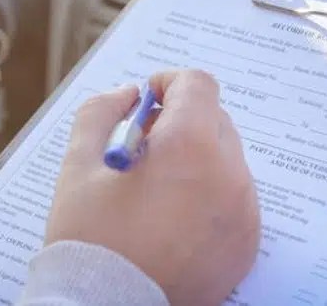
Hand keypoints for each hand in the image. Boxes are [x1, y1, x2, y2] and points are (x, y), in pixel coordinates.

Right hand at [47, 70, 259, 305]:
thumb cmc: (90, 234)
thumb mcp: (79, 162)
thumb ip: (101, 112)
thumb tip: (129, 95)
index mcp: (189, 145)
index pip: (198, 85)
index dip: (169, 83)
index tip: (147, 100)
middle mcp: (228, 173)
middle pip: (214, 119)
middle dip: (180, 120)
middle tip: (143, 146)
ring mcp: (243, 212)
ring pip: (225, 158)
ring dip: (195, 157)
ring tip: (155, 188)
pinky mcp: (247, 243)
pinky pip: (234, 197)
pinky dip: (209, 193)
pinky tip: (172, 217)